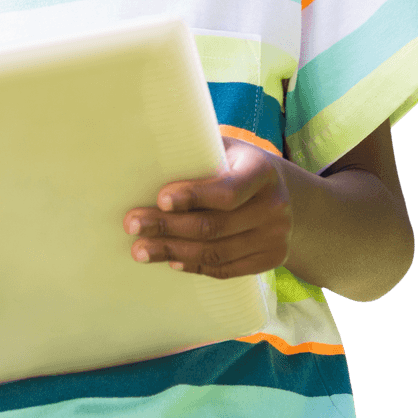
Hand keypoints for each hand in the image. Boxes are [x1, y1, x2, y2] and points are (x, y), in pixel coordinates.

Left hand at [123, 137, 292, 278]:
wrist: (284, 192)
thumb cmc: (238, 164)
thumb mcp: (227, 148)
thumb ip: (198, 150)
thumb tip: (147, 150)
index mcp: (262, 170)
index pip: (226, 191)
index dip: (192, 196)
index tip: (160, 199)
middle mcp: (275, 205)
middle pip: (214, 226)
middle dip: (167, 227)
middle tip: (133, 226)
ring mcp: (276, 236)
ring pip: (216, 252)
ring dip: (173, 252)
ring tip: (141, 250)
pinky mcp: (271, 259)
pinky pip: (227, 269)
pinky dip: (196, 266)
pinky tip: (172, 260)